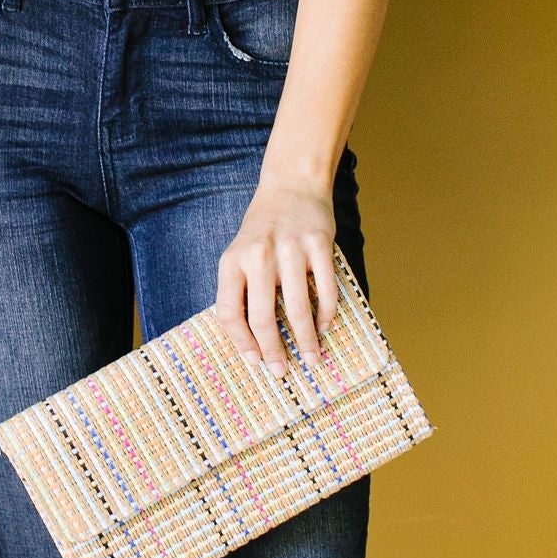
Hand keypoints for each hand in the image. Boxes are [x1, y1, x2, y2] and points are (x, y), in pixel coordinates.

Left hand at [213, 180, 340, 374]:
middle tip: (281, 372)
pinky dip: (327, 314)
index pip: (229, 312)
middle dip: (273, 351)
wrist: (292, 185)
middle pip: (262, 317)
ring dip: (306, 340)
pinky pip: (326, 290)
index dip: (240, 342)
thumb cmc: (263, 229)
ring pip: (298, 308)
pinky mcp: (319, 244)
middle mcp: (258, 255)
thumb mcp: (240, 253)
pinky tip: (325, 328)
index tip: (253, 361)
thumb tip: (250, 340)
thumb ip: (240, 288)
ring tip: (311, 359)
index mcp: (233, 261)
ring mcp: (290, 249)